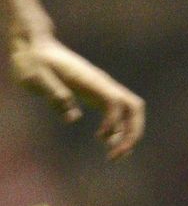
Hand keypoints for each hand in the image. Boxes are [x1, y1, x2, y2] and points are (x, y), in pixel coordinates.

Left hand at [9, 34, 144, 156]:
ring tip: (114, 156)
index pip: (115, 101)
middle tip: (118, 154)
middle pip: (134, 107)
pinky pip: (118, 114)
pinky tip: (105, 142)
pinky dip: (117, 131)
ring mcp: (102, 90)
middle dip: (132, 132)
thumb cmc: (35, 62)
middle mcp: (102, 85)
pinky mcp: (96, 95)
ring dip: (128, 135)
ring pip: (130, 112)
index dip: (113, 122)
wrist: (36, 49)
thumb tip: (72, 115)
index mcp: (91, 81)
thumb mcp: (37, 75)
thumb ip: (54, 92)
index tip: (100, 138)